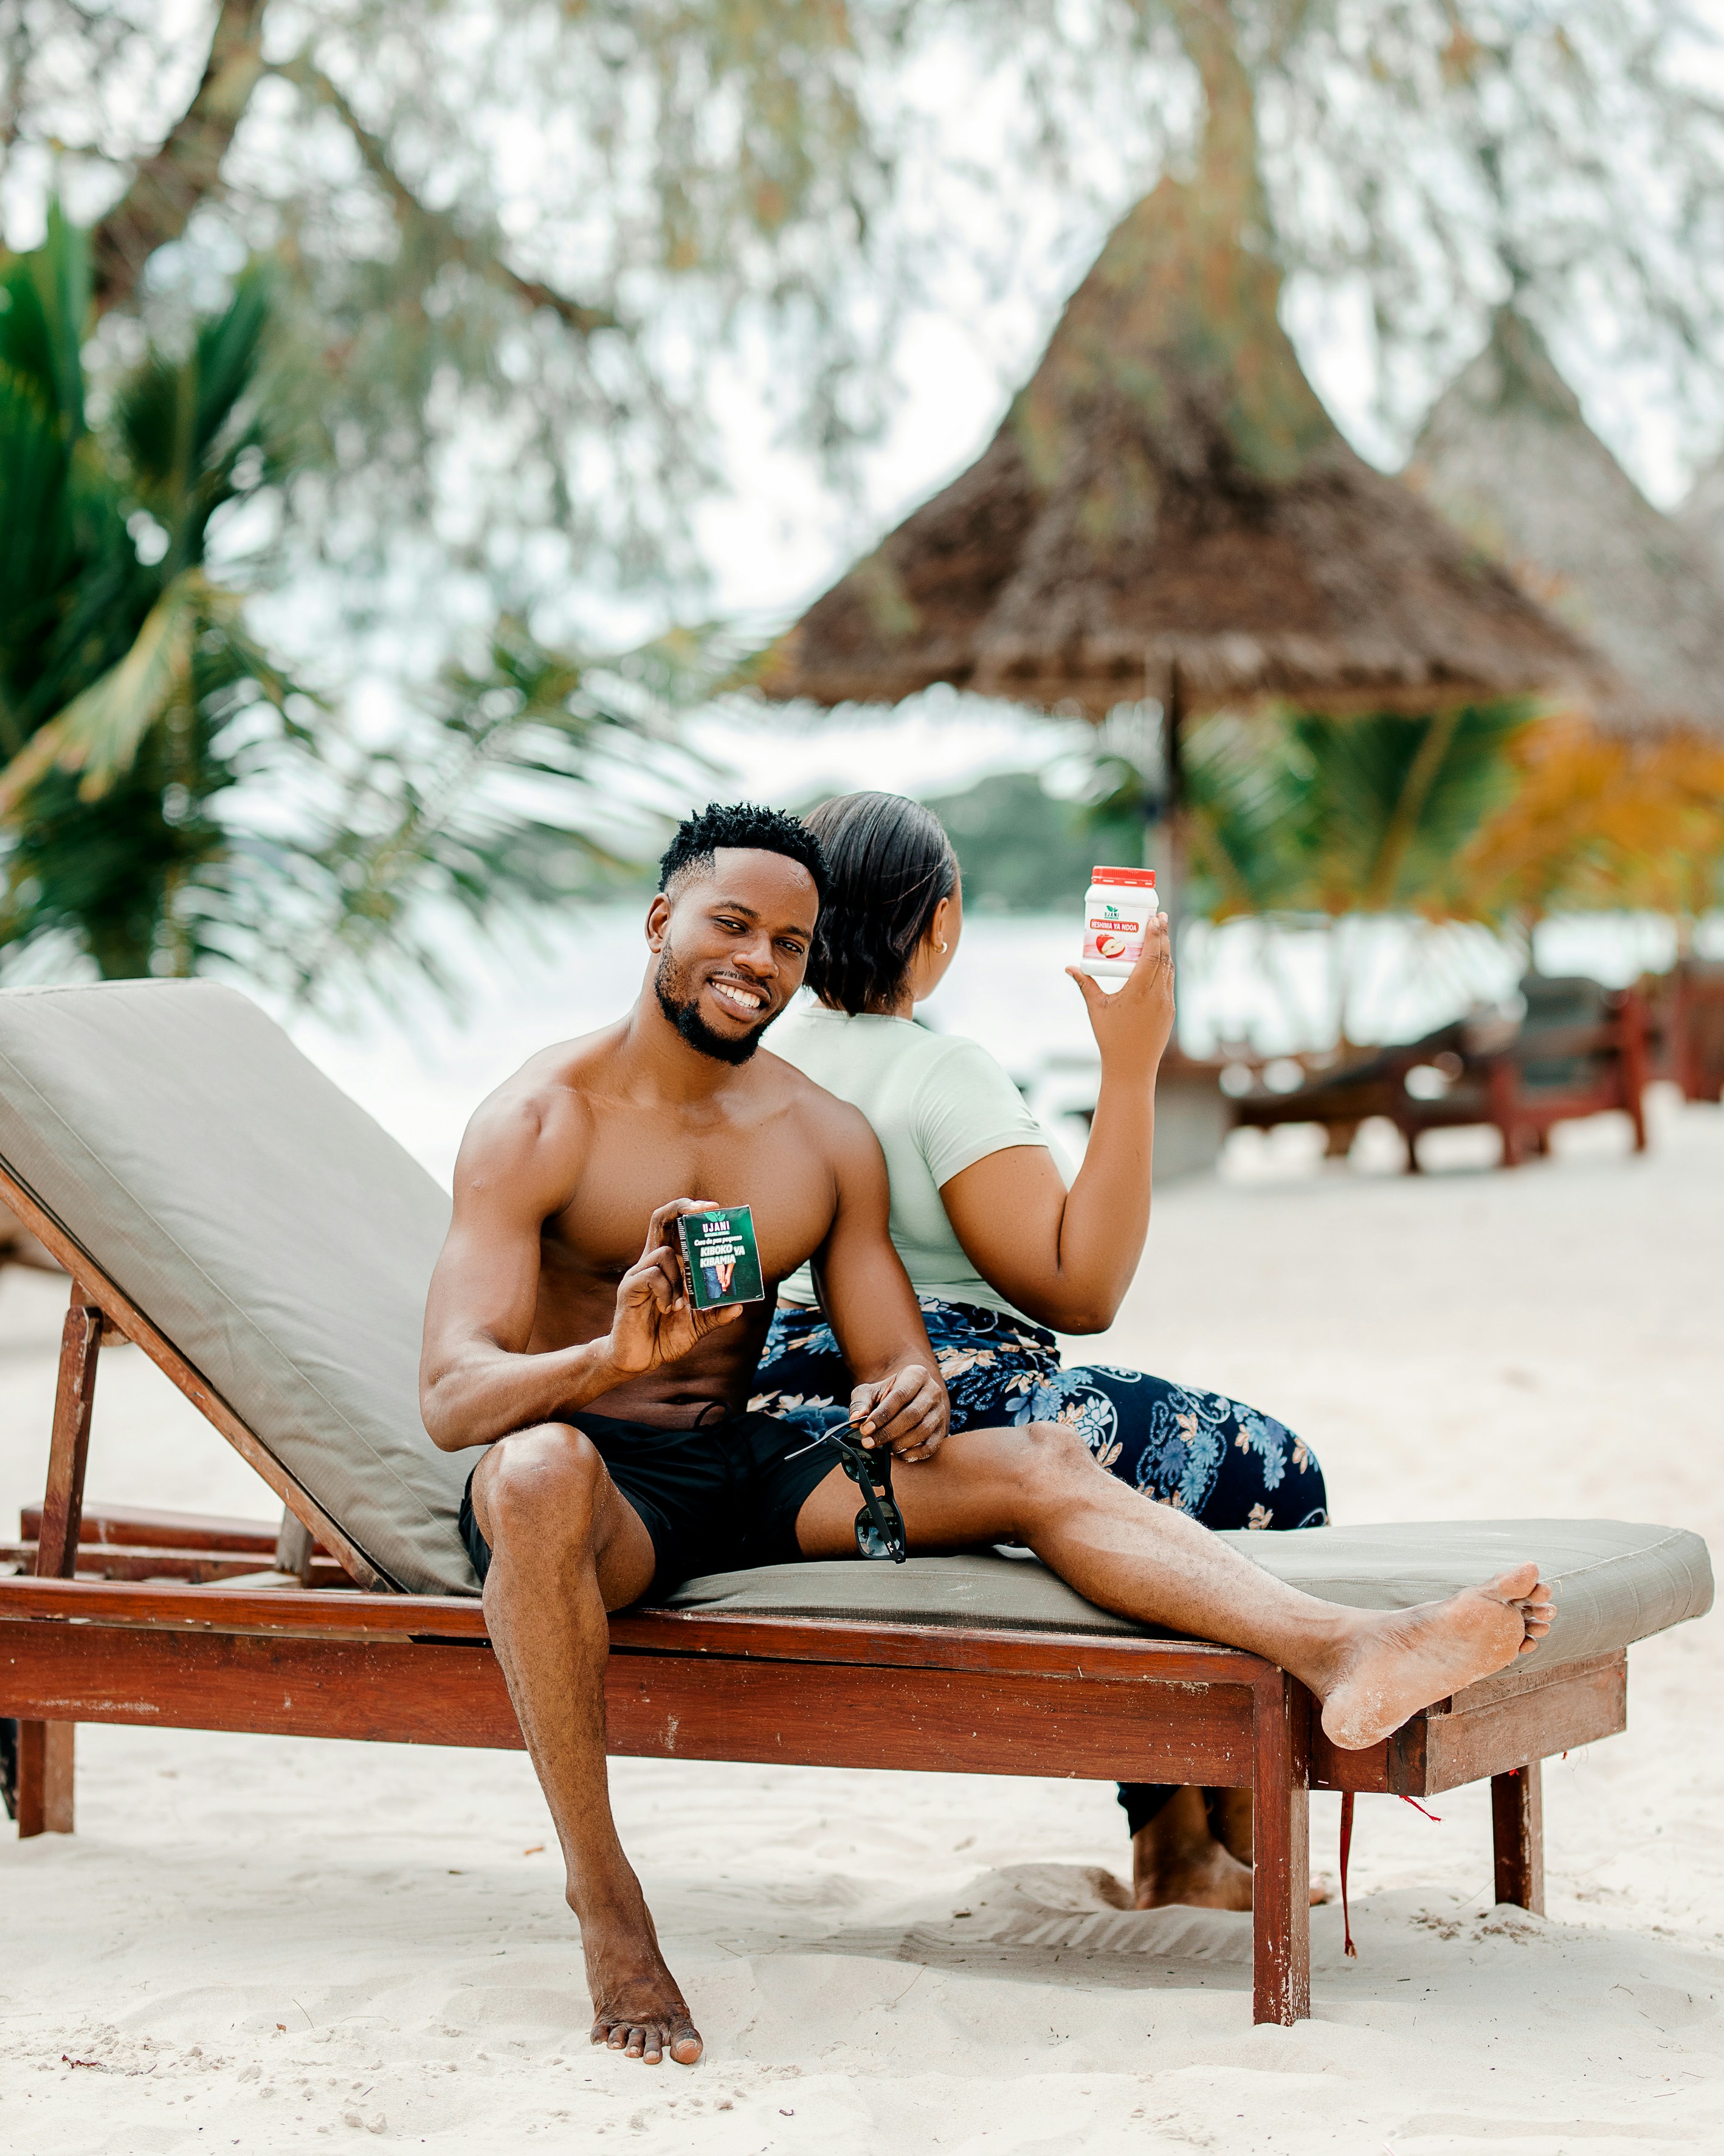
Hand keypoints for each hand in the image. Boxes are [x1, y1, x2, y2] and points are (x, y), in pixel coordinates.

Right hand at [606, 1199, 742, 1376]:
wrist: (637, 1360)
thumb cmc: (664, 1338)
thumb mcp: (697, 1326)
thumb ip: (716, 1315)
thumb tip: (739, 1306)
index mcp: (668, 1267)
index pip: (674, 1226)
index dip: (689, 1211)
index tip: (713, 1207)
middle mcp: (651, 1263)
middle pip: (660, 1220)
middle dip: (681, 1208)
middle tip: (702, 1210)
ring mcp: (638, 1274)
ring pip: (662, 1254)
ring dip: (680, 1277)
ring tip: (681, 1303)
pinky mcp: (629, 1289)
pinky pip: (651, 1276)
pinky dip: (667, 1292)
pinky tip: (668, 1309)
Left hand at [848, 1361, 946, 1462]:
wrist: (905, 1398)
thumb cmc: (885, 1394)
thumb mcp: (870, 1392)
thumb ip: (861, 1403)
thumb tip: (855, 1419)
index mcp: (916, 1375)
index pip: (900, 1395)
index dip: (882, 1414)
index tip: (865, 1428)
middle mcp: (933, 1391)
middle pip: (912, 1415)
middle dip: (888, 1431)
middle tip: (869, 1442)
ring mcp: (940, 1411)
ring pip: (922, 1431)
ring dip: (899, 1443)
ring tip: (882, 1447)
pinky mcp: (942, 1430)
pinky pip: (931, 1446)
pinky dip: (913, 1454)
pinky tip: (897, 1454)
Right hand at [1066, 911, 1173, 1072]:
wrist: (1132, 1068)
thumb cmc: (1111, 1039)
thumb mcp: (1095, 1009)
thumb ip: (1085, 985)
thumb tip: (1070, 967)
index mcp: (1139, 991)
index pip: (1153, 955)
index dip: (1156, 934)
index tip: (1155, 917)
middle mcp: (1157, 995)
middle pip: (1165, 957)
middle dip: (1163, 935)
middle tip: (1160, 917)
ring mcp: (1166, 1003)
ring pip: (1170, 970)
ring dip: (1166, 950)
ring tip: (1160, 934)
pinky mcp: (1170, 1012)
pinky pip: (1169, 983)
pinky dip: (1166, 968)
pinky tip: (1160, 961)